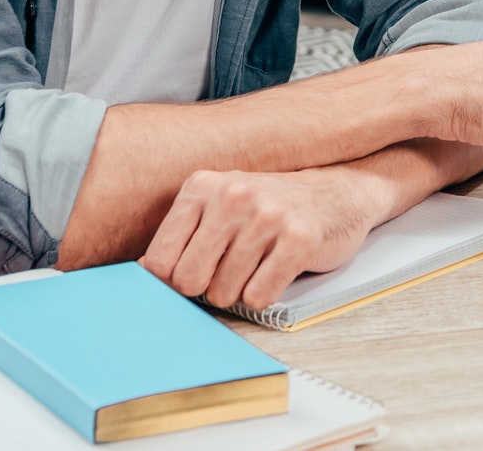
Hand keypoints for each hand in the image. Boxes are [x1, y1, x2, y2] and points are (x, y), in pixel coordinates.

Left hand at [140, 166, 391, 312]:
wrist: (340, 191)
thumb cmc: (272, 206)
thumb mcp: (220, 206)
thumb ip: (182, 235)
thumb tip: (142, 274)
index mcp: (203, 187)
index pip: (158, 260)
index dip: (171, 280)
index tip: (188, 277)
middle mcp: (233, 196)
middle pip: (188, 281)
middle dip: (207, 288)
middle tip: (228, 271)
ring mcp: (267, 216)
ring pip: (224, 292)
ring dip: (239, 290)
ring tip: (258, 264)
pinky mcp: (298, 239)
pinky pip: (259, 295)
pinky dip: (265, 294)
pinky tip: (276, 269)